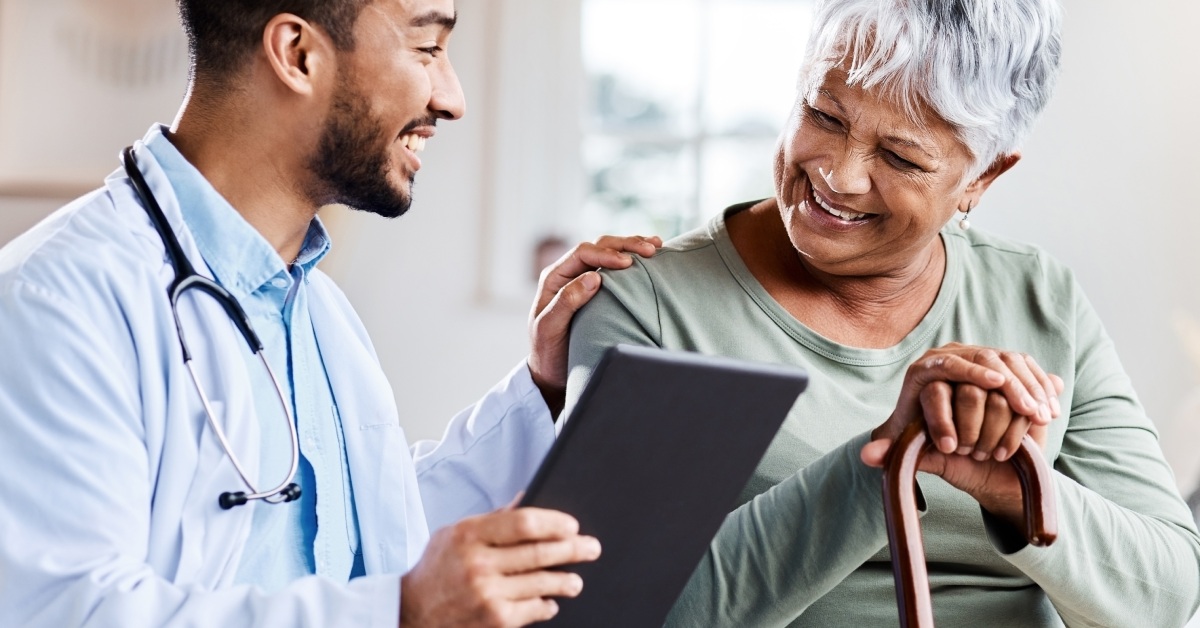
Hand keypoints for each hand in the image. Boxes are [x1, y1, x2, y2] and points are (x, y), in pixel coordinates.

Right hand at [399, 506, 601, 627]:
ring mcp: (486, 592)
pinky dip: (546, 606)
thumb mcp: (455, 534)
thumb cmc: (437, 569)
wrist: (410, 613)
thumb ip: (492, 519)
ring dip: (566, 581)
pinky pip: (532, 609)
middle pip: (539, 551)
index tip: (572, 526)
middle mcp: (478, 562)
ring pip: (541, 582)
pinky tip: (551, 603)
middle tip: (591, 547)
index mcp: (469, 533)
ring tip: (576, 580)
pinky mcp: (493, 619)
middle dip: (573, 549)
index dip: (554, 522)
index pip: (524, 522)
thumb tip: (526, 498)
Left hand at [528, 235, 661, 415]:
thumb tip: (594, 277)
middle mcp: (568, 273)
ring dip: (632, 247)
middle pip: (598, 246)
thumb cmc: (547, 352)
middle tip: (651, 249)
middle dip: (625, 245)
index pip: (582, 253)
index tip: (628, 263)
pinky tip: (650, 260)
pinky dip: (633, 260)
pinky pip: (615, 269)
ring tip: (656, 245)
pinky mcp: (597, 290)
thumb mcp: (550, 328)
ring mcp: (583, 280)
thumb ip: (567, 301)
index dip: (606, 254)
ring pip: (609, 252)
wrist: (550, 371)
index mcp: (554, 277)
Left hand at [866, 343, 1061, 455]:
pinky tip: (1048, 410)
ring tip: (1038, 414)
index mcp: (923, 372)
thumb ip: (892, 453)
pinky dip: (1040, 387)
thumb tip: (867, 456)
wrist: (962, 442)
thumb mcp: (913, 451)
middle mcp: (951, 356)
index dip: (970, 374)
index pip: (945, 365)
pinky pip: (1027, 367)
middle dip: (1007, 384)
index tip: (993, 385)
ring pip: (1008, 361)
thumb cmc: (933, 447)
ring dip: (1028, 388)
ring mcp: (980, 357)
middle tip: (1025, 407)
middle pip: (982, 359)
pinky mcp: (1006, 364)